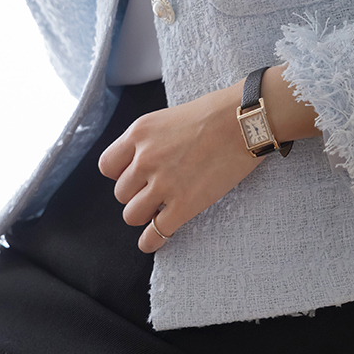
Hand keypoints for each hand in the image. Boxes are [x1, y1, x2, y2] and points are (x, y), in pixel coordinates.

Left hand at [98, 80, 259, 252]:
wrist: (246, 121)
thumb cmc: (216, 112)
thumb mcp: (170, 117)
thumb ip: (152, 139)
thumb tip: (145, 160)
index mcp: (139, 133)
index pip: (107, 166)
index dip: (120, 173)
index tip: (135, 174)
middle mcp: (145, 159)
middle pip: (121, 192)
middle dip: (137, 193)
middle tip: (157, 189)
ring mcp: (164, 184)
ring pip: (132, 215)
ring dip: (145, 214)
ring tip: (160, 209)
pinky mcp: (184, 205)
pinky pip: (155, 233)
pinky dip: (152, 241)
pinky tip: (154, 241)